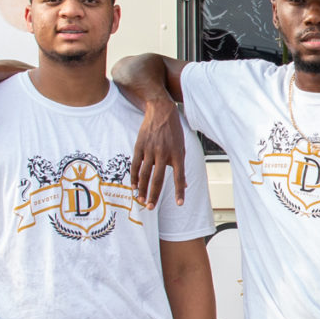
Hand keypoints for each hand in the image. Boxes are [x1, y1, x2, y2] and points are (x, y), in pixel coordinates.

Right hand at [130, 93, 191, 207]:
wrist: (161, 111)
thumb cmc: (173, 131)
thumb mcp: (182, 147)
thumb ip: (181, 166)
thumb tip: (185, 185)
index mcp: (177, 154)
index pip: (179, 176)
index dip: (179, 191)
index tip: (179, 203)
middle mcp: (163, 153)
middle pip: (158, 179)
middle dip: (154, 195)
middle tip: (151, 207)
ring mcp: (150, 149)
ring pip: (145, 174)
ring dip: (142, 189)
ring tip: (141, 200)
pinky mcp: (140, 146)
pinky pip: (135, 165)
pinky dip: (134, 177)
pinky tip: (134, 186)